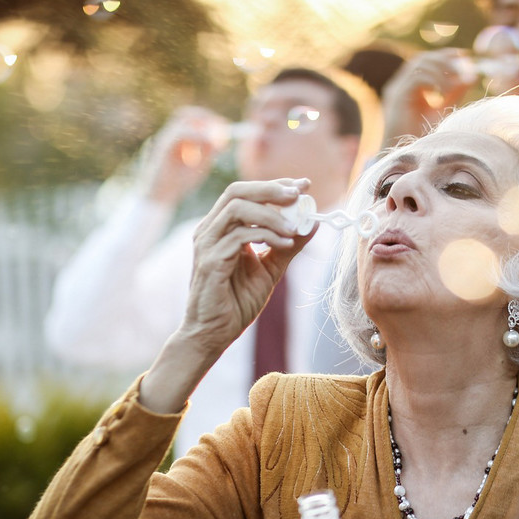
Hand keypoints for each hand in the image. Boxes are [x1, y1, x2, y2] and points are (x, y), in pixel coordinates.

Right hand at [139, 179, 311, 411]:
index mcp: (222, 227)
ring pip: (237, 208)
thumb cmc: (236, 301)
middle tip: (298, 195)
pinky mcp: (210, 261)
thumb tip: (312, 223)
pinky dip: (266, 235)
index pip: (246, 193)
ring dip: (271, 214)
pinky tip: (285, 243)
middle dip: (271, 189)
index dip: (275, 185)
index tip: (304, 185)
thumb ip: (288, 246)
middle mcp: (210, 230)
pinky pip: (238, 237)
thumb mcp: (270, 268)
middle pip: (237, 191)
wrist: (214, 333)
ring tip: (294, 228)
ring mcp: (206, 244)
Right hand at [145, 106, 229, 205]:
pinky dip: (198, 136)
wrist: (160, 198)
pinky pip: (182, 133)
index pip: (194, 118)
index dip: (211, 119)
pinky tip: (209, 145)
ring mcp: (164, 138)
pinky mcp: (163, 146)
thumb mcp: (200, 166)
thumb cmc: (178, 185)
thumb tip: (223, 140)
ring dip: (203, 127)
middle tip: (224, 128)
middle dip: (208, 118)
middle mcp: (169, 133)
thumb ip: (209, 152)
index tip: (226, 127)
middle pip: (188, 113)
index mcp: (177, 137)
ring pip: (185, 119)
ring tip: (215, 140)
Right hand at [382, 49, 473, 146]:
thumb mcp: (443, 110)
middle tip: (463, 67)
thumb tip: (471, 76)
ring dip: (441, 70)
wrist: (407, 156)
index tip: (465, 55)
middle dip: (444, 59)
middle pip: (422, 59)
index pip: (427, 61)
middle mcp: (401, 85)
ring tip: (454, 85)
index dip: (445, 55)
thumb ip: (455, 93)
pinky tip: (443, 93)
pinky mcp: (397, 97)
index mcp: (411, 87)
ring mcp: (397, 90)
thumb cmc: (422, 137)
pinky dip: (434, 81)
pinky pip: (417, 79)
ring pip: (419, 65)